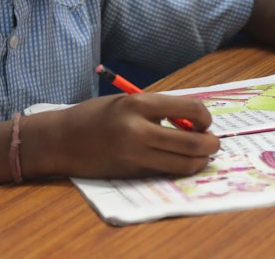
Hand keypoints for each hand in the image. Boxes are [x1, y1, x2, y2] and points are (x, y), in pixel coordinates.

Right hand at [22, 93, 219, 179]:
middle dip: (211, 144)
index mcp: (137, 103)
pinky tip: (178, 160)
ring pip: (184, 163)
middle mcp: (138, 129)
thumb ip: (156, 109)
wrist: (61, 139)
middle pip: (192, 142)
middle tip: (213, 142)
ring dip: (200, 160)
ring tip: (201, 154)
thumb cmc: (94, 116)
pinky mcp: (132, 172)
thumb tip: (191, 119)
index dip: (205, 117)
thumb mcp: (125, 101)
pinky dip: (179, 167)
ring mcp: (135, 154)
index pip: (189, 108)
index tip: (204, 120)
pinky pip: (166, 171)